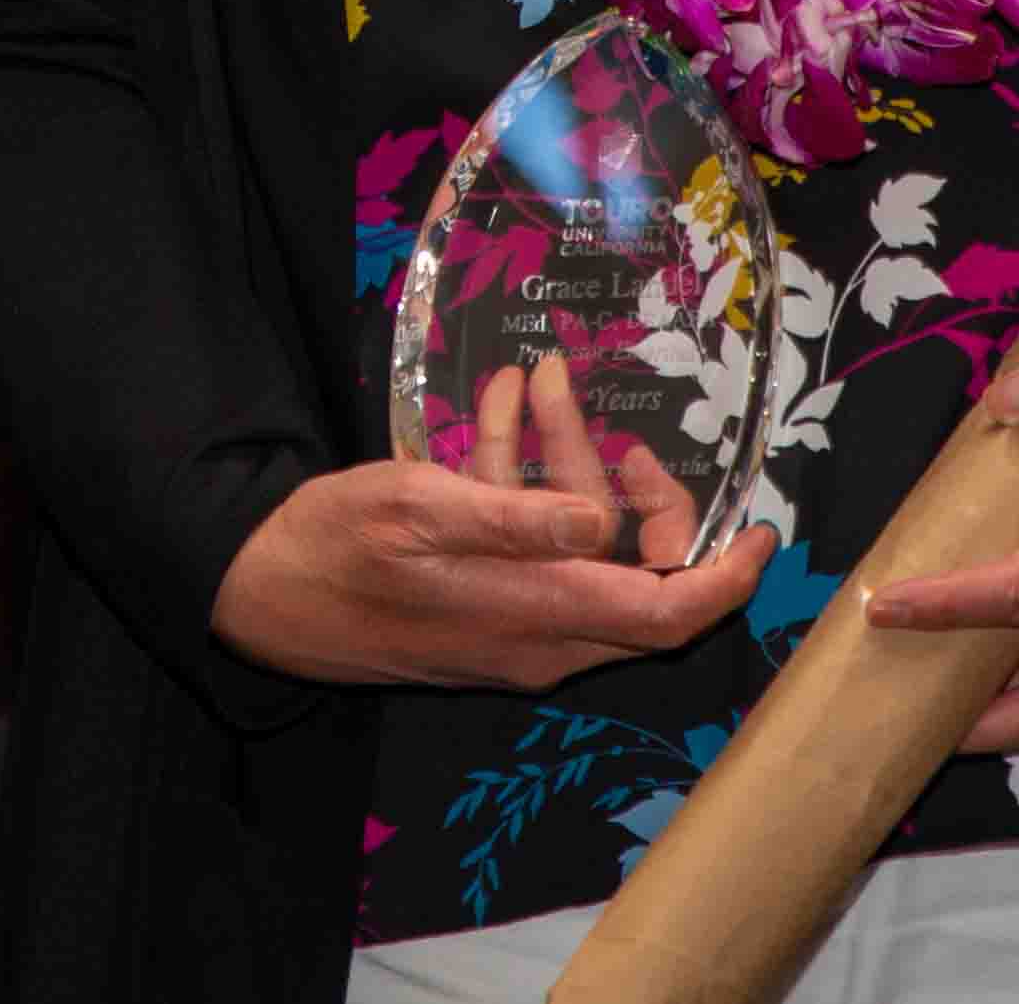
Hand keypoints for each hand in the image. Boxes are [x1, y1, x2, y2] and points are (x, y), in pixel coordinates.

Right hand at [211, 400, 775, 693]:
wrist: (258, 593)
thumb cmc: (333, 547)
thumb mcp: (419, 511)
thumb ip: (516, 520)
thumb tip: (604, 525)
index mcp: (539, 613)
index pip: (673, 613)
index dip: (727, 574)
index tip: (760, 527)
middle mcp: (541, 636)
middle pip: (638, 576)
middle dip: (634, 492)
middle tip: (613, 428)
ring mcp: (512, 630)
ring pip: (578, 551)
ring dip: (563, 466)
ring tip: (526, 383)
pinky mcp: (482, 614)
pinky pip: (533, 555)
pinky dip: (522, 487)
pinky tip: (491, 413)